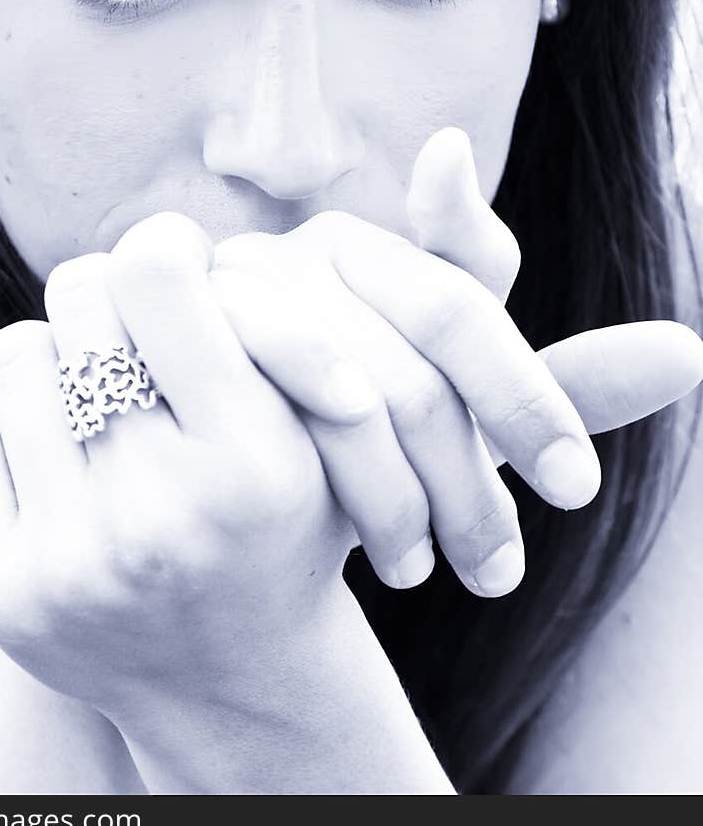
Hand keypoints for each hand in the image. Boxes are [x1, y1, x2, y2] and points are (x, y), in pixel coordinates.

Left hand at [0, 214, 354, 721]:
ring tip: (102, 395)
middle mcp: (154, 515)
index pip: (155, 272)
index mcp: (251, 463)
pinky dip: (8, 412)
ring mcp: (65, 559)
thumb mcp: (322, 429)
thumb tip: (164, 240)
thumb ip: (266, 327)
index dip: (163, 243)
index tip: (176, 264)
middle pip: (78, 294)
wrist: (233, 678)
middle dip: (111, 295)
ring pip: (17, 348)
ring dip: (60, 354)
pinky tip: (58, 447)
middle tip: (140, 329)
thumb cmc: (282, 523)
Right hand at [208, 128, 702, 596]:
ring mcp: (231, 292)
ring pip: (347, 390)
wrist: (210, 466)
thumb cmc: (350, 434)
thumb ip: (559, 381)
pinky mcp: (173, 341)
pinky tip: (348, 547)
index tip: (574, 489)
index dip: (528, 395)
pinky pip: (262, 402)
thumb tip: (691, 351)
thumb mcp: (458, 415)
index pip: (464, 306)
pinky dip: (322, 471)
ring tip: (426, 574)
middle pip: (411, 362)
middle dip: (469, 479)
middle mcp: (298, 253)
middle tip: (502, 573)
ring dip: (399, 496)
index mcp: (369, 250)